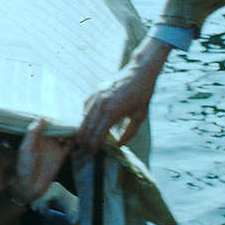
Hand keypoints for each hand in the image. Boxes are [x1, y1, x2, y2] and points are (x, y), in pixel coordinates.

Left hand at [9, 118, 73, 203]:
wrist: (29, 185)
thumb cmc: (24, 166)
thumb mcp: (27, 148)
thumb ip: (33, 133)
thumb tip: (42, 117)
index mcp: (36, 136)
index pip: (47, 123)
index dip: (53, 118)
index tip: (61, 111)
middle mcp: (46, 140)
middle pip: (57, 127)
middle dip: (64, 123)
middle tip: (72, 118)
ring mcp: (54, 147)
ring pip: (64, 135)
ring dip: (70, 130)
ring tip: (75, 127)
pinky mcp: (61, 156)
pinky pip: (69, 145)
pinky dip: (74, 140)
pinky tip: (77, 137)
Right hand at [76, 38, 170, 152]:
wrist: (138, 72)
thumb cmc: (141, 94)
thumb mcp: (139, 116)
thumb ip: (128, 132)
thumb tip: (118, 144)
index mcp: (112, 111)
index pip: (98, 133)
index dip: (94, 144)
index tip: (93, 152)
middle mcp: (101, 104)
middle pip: (87, 127)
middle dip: (85, 140)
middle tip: (86, 149)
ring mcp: (96, 97)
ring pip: (84, 117)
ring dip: (83, 130)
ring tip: (83, 140)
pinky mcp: (94, 92)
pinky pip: (85, 107)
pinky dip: (84, 117)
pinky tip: (86, 124)